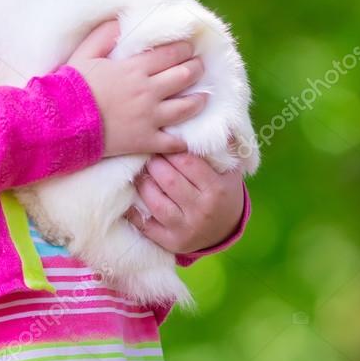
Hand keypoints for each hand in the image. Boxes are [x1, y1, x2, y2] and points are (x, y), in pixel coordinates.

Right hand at [66, 19, 206, 158]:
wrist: (63, 122)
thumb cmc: (72, 86)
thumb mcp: (85, 53)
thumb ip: (104, 35)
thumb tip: (120, 21)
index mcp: (134, 68)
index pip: (169, 54)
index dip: (184, 49)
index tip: (190, 48)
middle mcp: (148, 91)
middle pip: (183, 77)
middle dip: (196, 69)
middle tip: (199, 66)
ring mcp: (149, 118)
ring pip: (186, 108)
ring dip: (199, 100)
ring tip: (204, 97)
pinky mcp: (146, 141)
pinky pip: (173, 142)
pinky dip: (183, 140)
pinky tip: (187, 136)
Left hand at [123, 149, 244, 253]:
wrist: (226, 229)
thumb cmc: (223, 190)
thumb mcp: (229, 170)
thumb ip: (221, 146)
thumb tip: (215, 119)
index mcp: (216, 189)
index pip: (187, 162)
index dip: (170, 148)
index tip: (162, 139)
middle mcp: (202, 210)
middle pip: (168, 179)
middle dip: (154, 162)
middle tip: (147, 152)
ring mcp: (186, 228)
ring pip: (154, 200)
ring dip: (143, 182)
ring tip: (141, 171)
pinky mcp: (171, 242)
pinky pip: (146, 225)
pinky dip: (134, 211)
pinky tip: (130, 197)